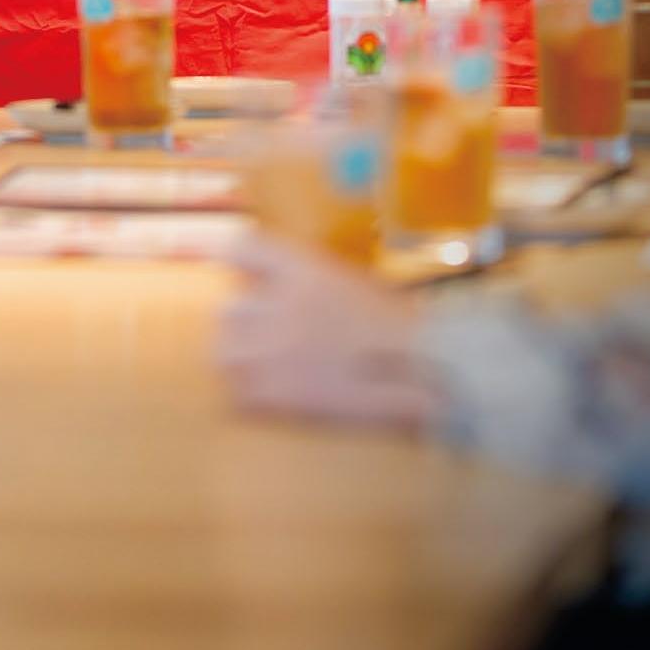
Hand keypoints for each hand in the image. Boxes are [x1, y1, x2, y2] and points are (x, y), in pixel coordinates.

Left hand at [218, 234, 440, 429]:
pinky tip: (279, 400)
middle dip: (245, 327)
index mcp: (302, 270)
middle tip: (271, 338)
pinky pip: (240, 396)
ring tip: (272, 372)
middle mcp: (278, 305)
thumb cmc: (401, 326)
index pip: (240, 250)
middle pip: (228, 312)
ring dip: (243, 362)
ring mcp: (273, 351)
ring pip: (226, 354)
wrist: (424, 366)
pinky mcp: (277, 395)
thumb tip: (287, 292)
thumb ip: (313, 284)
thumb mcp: (354, 284)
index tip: (252, 282)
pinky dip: (253, 399)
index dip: (240, 268)